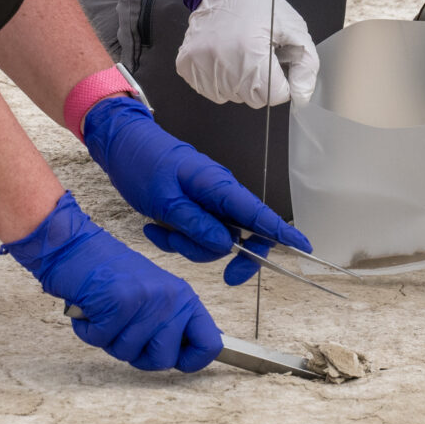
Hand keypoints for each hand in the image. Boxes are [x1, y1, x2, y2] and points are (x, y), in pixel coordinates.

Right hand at [0, 193, 220, 372]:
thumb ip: (172, 323)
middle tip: (123, 329)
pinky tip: (90, 309)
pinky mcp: (119, 302)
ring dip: (109, 340)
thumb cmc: (112, 277)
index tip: (174, 360)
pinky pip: (101, 341)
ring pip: (128, 354)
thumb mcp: (155, 296)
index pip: (210, 344)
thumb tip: (189, 357)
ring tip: (106, 313)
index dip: (191, 362)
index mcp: (184, 297)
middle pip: (163, 360)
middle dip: (138, 355)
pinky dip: (88, 331)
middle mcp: (171, 298)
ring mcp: (147, 300)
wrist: (77, 247)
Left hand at [81, 97, 311, 285]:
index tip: (304, 247)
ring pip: (214, 238)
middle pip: (241, 234)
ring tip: (160, 231)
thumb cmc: (142, 163)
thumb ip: (196, 225)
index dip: (283, 231)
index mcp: (217, 186)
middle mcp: (218, 193)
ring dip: (189, 245)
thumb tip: (226, 245)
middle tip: (227, 277)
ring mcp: (205, 200)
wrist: (120, 146)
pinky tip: (154, 228)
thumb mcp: (165, 201)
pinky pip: (195, 233)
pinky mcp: (192, 207)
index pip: (258, 213)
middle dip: (225, 254)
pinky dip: (176, 237)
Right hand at [175, 0, 319, 108]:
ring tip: (239, 53)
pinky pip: (209, 89)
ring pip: (230, 96)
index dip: (280, 82)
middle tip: (258, 54)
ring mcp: (200, 63)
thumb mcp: (295, 29)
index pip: (273, 95)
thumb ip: (306, 66)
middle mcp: (222, 61)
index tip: (275, 63)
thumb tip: (301, 96)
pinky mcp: (186, 63)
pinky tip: (223, 57)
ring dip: (238, 81)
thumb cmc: (259, 4)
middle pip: (251, 98)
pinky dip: (218, 79)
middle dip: (260, 82)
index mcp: (251, 52)